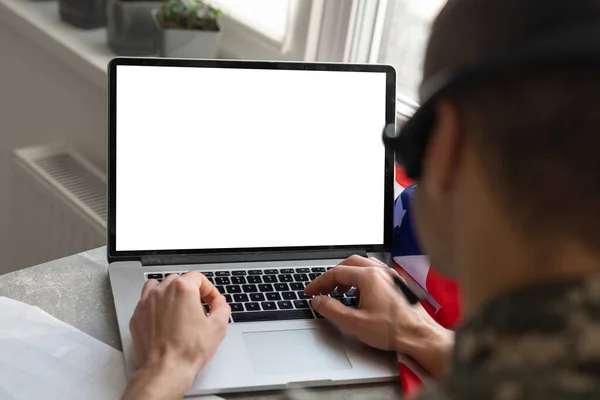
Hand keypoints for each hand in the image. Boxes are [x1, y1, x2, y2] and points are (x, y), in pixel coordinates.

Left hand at [123, 271, 230, 399]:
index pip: (197, 277)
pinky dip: (155, 305)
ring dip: (170, 293)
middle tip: (198, 308)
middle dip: (190, 291)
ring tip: (178, 308)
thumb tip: (219, 302)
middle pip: (178, 280)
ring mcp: (146, 303)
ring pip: (159, 286)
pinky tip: (164, 318)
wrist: (165, 369)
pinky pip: (146, 301)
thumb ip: (222, 307)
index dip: (208, 288)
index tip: (211, 300)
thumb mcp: (218, 327)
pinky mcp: (137, 316)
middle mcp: (162, 291)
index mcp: (183, 289)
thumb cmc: (188, 350)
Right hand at [304, 255, 453, 378]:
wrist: (420, 336)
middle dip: (334, 275)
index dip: (320, 282)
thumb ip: (332, 309)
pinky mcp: (398, 284)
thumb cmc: (393, 330)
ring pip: (364, 265)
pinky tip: (361, 294)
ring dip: (349, 274)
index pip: (337, 272)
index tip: (311, 291)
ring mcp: (391, 276)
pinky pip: (376, 272)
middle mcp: (381, 272)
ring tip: (341, 290)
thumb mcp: (354, 322)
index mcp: (369, 277)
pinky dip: (362, 277)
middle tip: (325, 288)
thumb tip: (319, 301)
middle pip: (350, 263)